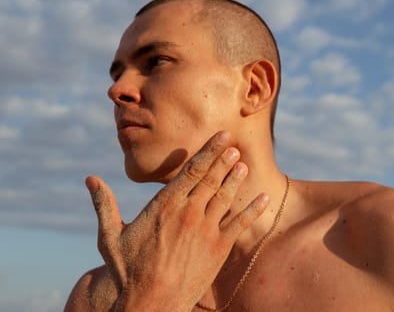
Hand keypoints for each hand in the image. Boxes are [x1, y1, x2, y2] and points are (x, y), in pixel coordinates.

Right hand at [86, 131, 268, 311]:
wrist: (151, 303)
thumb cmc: (128, 271)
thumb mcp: (110, 237)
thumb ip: (104, 205)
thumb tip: (90, 179)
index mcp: (165, 205)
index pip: (191, 170)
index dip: (208, 151)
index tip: (221, 137)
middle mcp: (189, 212)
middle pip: (211, 178)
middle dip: (224, 160)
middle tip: (234, 145)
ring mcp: (206, 229)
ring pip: (225, 196)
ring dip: (236, 179)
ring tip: (244, 164)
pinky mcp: (219, 248)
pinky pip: (240, 223)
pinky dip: (253, 209)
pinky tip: (264, 197)